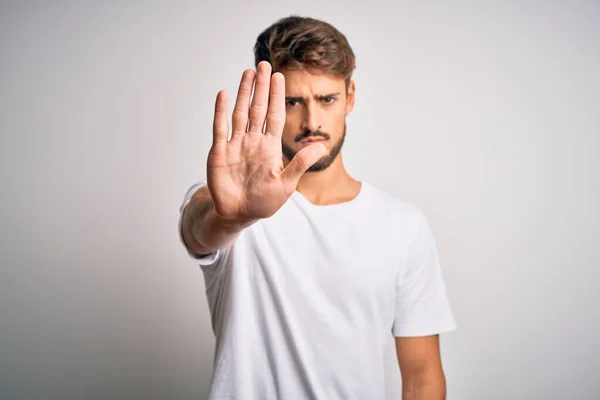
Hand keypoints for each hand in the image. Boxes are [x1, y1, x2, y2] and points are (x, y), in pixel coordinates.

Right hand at [206, 61, 326, 220]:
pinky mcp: (219, 152)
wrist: (239, 215)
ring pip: (240, 112)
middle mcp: (253, 141)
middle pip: (258, 108)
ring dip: (243, 93)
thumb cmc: (264, 201)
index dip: (278, 96)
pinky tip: (223, 94)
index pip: (275, 116)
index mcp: (270, 147)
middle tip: (264, 65)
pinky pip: (220, 128)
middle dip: (261, 87)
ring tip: (248, 73)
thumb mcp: (286, 184)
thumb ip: (300, 164)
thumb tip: (322, 146)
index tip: (280, 77)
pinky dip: (221, 111)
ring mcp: (235, 145)